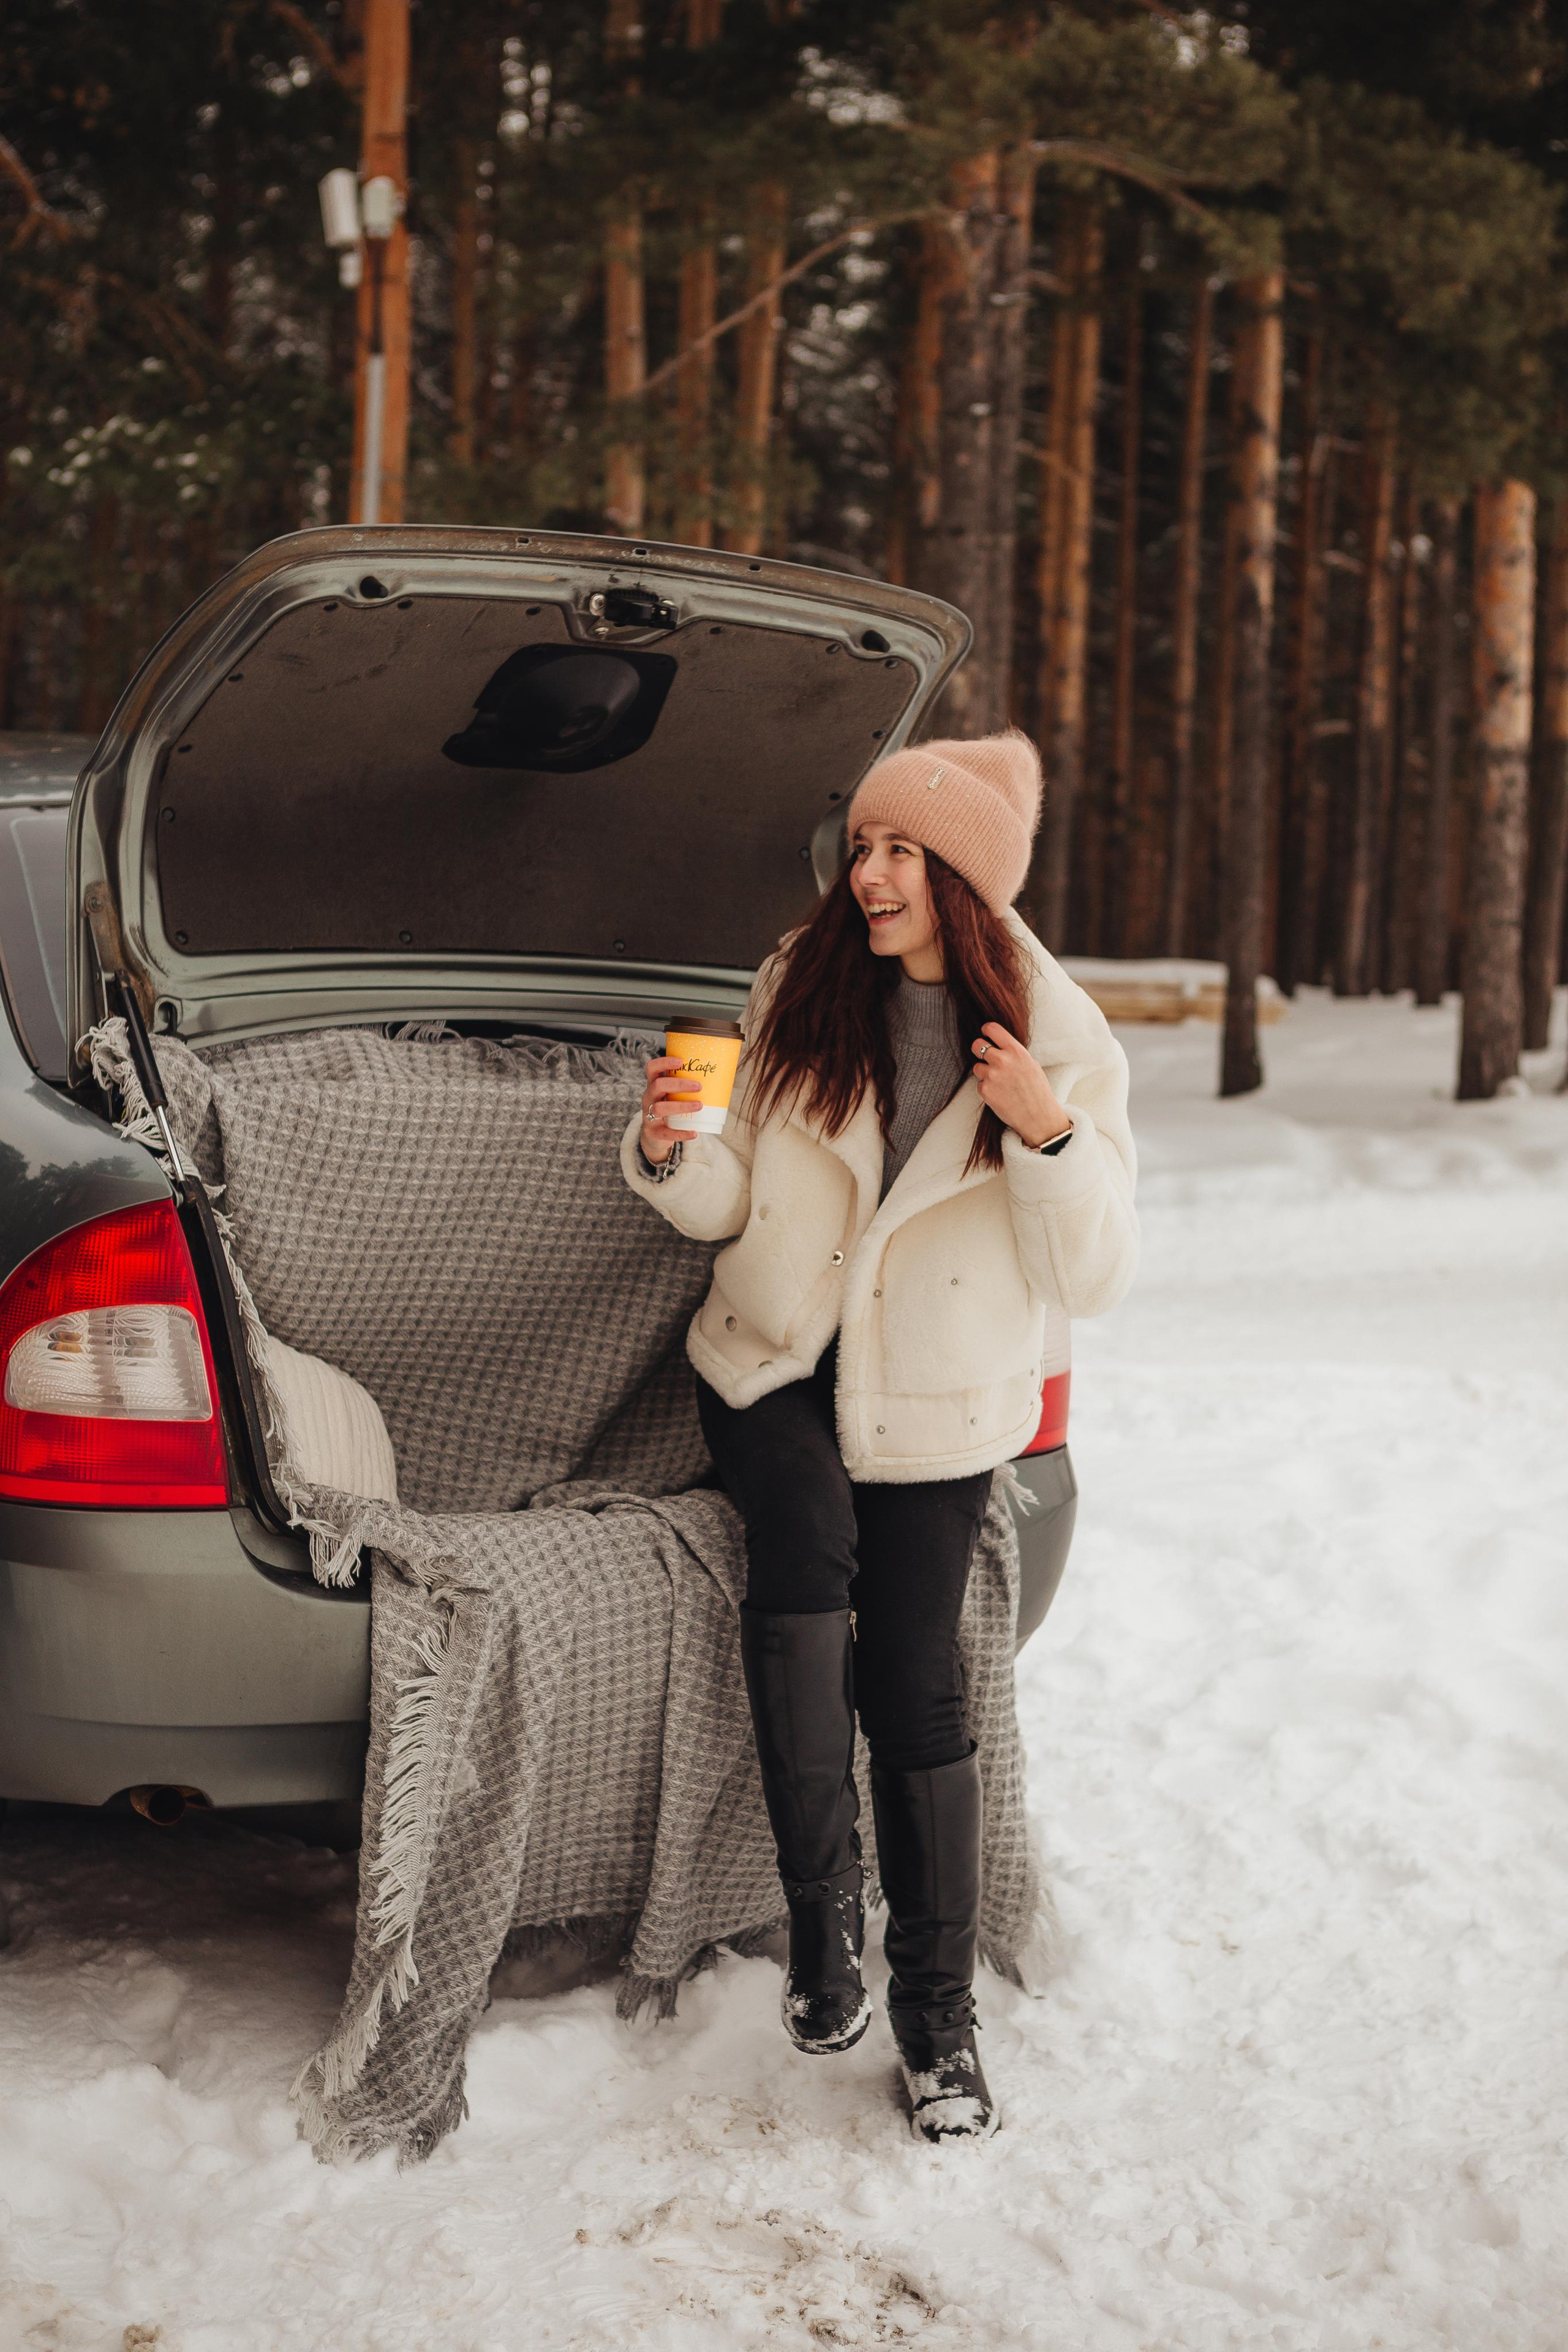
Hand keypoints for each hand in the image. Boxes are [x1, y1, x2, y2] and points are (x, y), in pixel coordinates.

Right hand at [639, 1055, 701, 1164]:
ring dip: (681, 1106)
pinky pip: (666, 1132)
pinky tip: (694, 1133)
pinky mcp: (653, 1132)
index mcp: (654, 1085)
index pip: (652, 1068)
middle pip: (658, 1085)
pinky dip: (681, 1133)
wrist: (655, 1136)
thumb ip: (686, 1088)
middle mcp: (649, 1098)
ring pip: (660, 1108)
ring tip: (699, 1106)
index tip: (681, 1062)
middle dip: (679, 1084)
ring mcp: (648, 1115)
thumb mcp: (672, 1096)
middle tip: (699, 1086)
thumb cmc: (670, 1109)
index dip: (664, 1063)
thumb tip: (719, 1078)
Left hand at [970, 1023, 1070, 1149]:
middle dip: (979, 1049)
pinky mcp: (985, 1090)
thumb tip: (998, 1045)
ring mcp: (992, 1075)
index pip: (992, 1029)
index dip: (986, 1031)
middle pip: (977, 1045)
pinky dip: (986, 1088)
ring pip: (976, 1067)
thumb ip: (1013, 1053)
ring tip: (999, 1082)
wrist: (1037, 1116)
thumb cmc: (1037, 1090)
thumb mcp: (1030, 1064)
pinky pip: (979, 1084)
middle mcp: (1002, 1060)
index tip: (986, 1035)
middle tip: (986, 1057)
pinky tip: (1000, 1094)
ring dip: (984, 1072)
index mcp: (1016, 1051)